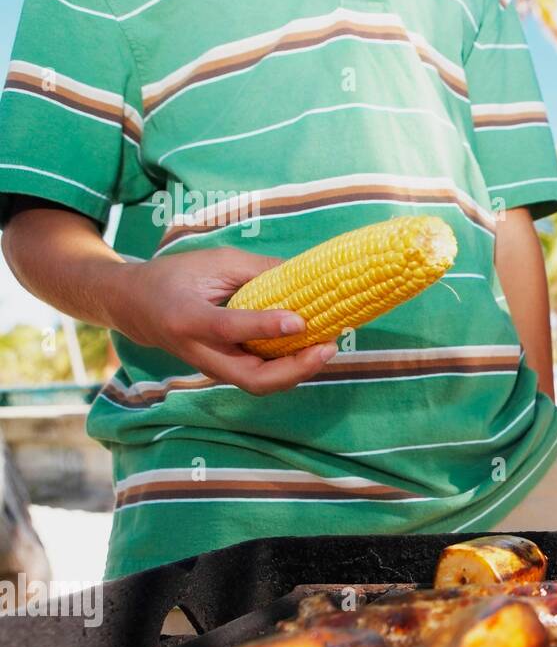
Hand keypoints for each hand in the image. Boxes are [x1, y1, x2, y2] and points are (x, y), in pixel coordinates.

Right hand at [110, 247, 336, 395]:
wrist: (136, 307)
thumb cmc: (177, 276)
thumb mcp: (214, 262)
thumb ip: (258, 270)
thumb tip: (307, 277)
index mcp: (187, 318)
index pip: (229, 329)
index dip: (266, 327)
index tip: (300, 320)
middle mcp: (199, 352)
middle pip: (252, 378)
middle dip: (296, 369)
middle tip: (329, 346)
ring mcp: (213, 368)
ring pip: (260, 384)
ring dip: (299, 371)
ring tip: (329, 346)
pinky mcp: (225, 372)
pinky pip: (261, 378)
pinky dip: (290, 369)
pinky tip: (314, 350)